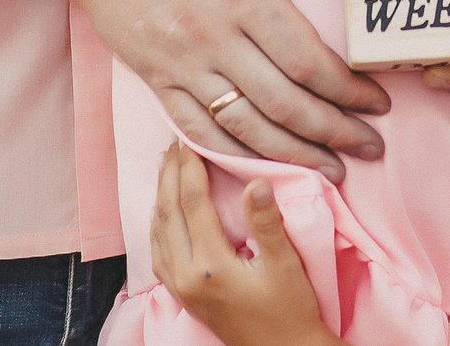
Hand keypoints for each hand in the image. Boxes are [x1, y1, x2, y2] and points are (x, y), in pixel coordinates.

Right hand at [67, 0, 388, 179]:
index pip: (307, 62)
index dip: (348, 91)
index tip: (378, 102)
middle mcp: (212, 37)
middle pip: (284, 105)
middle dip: (335, 132)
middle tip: (371, 147)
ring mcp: (180, 63)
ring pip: (245, 128)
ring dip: (295, 154)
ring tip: (333, 168)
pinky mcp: (155, 77)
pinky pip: (199, 130)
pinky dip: (236, 153)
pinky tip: (267, 162)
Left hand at [152, 144, 342, 345]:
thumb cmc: (291, 311)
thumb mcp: (286, 265)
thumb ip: (268, 222)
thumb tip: (256, 181)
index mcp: (211, 266)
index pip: (193, 203)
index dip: (191, 167)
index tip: (191, 138)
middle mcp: (187, 277)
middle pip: (169, 213)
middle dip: (171, 174)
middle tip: (175, 142)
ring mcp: (180, 289)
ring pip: (158, 232)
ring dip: (160, 195)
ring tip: (167, 166)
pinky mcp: (183, 296)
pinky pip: (159, 252)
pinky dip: (158, 223)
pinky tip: (164, 210)